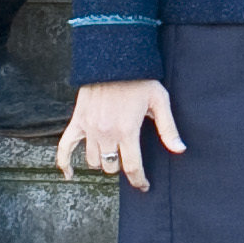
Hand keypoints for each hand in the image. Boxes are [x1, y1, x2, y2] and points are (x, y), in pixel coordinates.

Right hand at [56, 78, 182, 188]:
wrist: (113, 57)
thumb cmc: (139, 78)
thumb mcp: (159, 100)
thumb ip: (168, 128)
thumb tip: (180, 149)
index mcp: (127, 130)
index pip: (132, 167)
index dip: (139, 180)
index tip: (143, 185)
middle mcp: (106, 133)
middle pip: (111, 166)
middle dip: (121, 165)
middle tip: (127, 158)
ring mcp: (89, 128)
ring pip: (93, 160)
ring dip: (102, 161)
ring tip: (111, 154)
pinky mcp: (77, 120)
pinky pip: (65, 147)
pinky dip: (64, 163)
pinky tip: (69, 174)